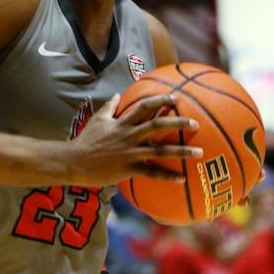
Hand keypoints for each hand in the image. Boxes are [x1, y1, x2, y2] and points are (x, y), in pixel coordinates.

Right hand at [66, 92, 202, 188]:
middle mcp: (129, 135)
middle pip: (157, 125)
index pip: (144, 106)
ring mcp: (129, 153)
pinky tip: (182, 178)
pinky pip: (151, 173)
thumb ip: (110, 106)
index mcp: (122, 122)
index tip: (176, 97)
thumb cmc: (85, 141)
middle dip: (178, 122)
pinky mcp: (128, 169)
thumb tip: (118, 94)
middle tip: (195, 123)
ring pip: (160, 150)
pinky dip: (167, 176)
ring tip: (199, 152)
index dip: (161, 100)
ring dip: (181, 151)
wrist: (73, 162)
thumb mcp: (97, 119)